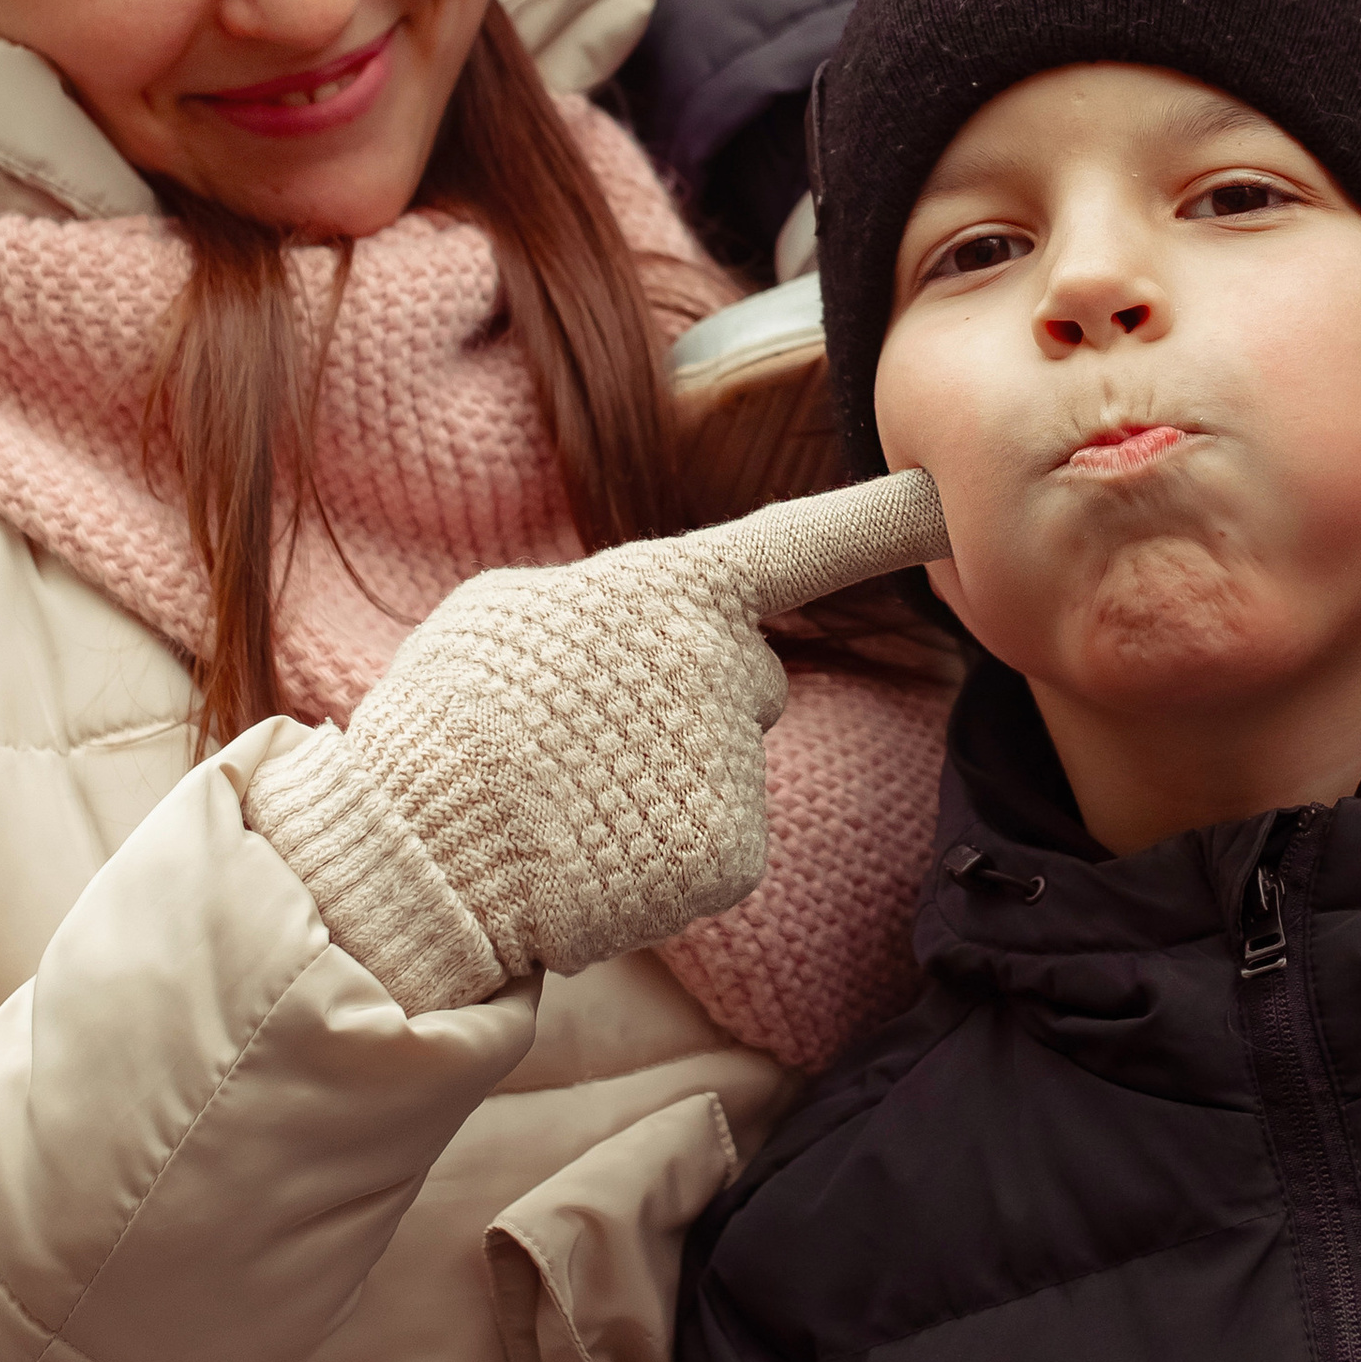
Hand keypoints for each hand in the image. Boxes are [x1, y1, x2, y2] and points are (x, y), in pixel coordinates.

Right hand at [250, 469, 946, 1009]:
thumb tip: (633, 632)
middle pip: (747, 678)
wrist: (419, 855)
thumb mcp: (506, 614)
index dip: (874, 520)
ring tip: (566, 801)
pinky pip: (713, 847)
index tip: (941, 501)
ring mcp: (736, 762)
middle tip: (585, 737)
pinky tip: (591, 856)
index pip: (797, 544)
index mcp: (672, 590)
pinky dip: (661, 860)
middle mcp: (726, 665)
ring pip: (722, 768)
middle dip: (692, 704)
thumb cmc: (446, 721)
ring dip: (662, 785)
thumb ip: (602, 609)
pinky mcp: (734, 853)